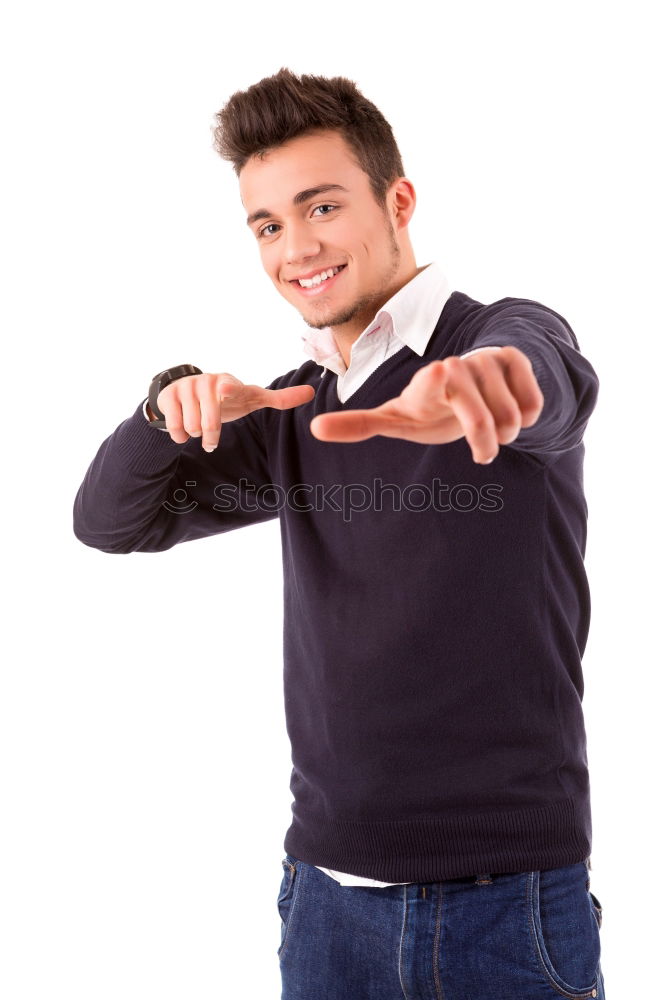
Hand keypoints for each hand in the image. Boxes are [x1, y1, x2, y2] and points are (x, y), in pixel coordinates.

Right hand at [156, 373, 314, 450]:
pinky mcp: (169, 396)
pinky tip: (183, 428)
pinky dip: (180, 435)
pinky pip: (176, 427)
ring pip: (192, 427)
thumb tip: (311, 393)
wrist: (188, 393)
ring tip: (197, 427)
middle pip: (209, 423)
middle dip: (211, 438)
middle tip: (211, 440)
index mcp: (229, 382)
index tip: (226, 390)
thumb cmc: (227, 399)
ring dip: (196, 435)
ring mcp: (186, 387)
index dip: (228, 389)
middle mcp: (206, 381)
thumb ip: (280, 398)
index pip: (229, 386)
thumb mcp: (252, 398)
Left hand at [309, 347, 543, 463]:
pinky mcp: (514, 358)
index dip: (436, 380)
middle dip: (486, 442)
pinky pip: (533, 404)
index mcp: (427, 383)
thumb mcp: (396, 420)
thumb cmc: (428, 408)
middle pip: (482, 418)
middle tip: (482, 454)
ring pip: (513, 416)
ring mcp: (487, 360)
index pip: (433, 380)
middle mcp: (458, 366)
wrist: (468, 384)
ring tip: (492, 428)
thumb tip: (315, 430)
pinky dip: (526, 417)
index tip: (437, 372)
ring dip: (506, 432)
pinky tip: (509, 408)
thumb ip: (359, 425)